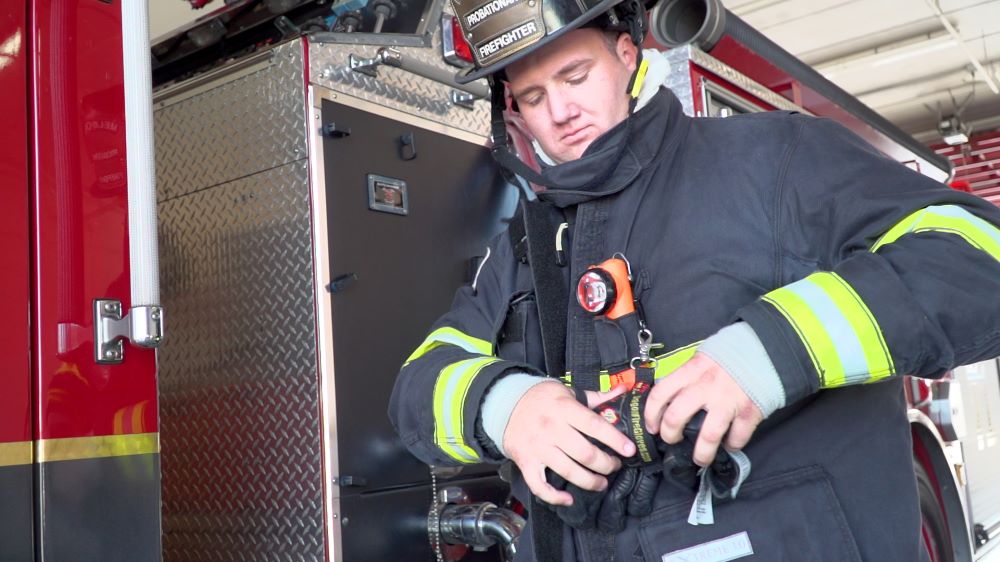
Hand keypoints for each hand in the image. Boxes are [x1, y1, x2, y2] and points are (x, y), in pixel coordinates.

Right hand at [504, 382, 635, 505]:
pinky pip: (540, 486)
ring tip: (601, 482)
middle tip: (614, 466)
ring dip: (589, 481)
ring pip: (568, 471)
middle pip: (585, 453)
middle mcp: (552, 429)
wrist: (504, 403)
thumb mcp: (567, 391)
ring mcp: (538, 447)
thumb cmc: (541, 398)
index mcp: (564, 409)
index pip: (594, 425)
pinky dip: (554, 496)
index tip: (629, 450)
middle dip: (606, 464)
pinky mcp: (526, 462)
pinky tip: (569, 499)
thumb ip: (596, 396)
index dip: (614, 439)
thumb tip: (622, 390)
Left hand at [643, 352, 762, 466]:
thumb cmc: (730, 356)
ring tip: (700, 459)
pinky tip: (730, 445)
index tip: (652, 427)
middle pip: (676, 418)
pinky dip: (733, 445)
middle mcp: (706, 386)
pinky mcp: (749, 412)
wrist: (766, 350)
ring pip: (708, 436)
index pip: (660, 394)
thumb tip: (670, 397)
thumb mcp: (702, 358)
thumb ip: (687, 376)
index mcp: (691, 371)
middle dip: (670, 435)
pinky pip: (737, 437)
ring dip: (702, 454)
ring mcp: (728, 401)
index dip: (651, 414)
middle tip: (672, 440)